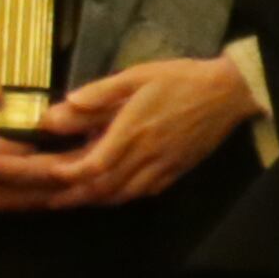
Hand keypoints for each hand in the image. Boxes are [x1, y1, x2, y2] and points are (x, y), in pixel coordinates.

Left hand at [29, 53, 261, 204]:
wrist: (229, 92)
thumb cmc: (181, 79)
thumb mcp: (137, 75)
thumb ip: (100, 92)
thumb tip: (65, 104)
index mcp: (134, 130)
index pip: (95, 164)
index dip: (70, 174)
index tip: (51, 174)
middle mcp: (147, 154)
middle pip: (105, 187)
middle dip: (74, 196)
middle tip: (50, 200)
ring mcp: (164, 166)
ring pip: (124, 195)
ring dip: (95, 201)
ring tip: (73, 202)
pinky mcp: (177, 171)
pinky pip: (145, 192)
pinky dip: (122, 198)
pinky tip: (111, 195)